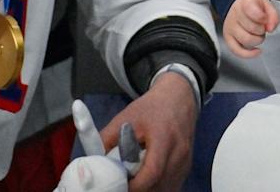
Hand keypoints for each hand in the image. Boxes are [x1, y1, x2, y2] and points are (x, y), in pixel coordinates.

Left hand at [100, 72, 196, 191]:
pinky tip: (147, 180)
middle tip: (123, 185)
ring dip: (149, 189)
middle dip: (140, 189)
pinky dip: (158, 187)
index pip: (152, 171)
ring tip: (134, 181)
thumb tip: (92, 161)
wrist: (179, 97)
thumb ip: (106, 139)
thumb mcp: (126, 118)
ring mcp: (185, 161)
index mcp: (164, 137)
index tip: (119, 185)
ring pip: (166, 188)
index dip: (135, 185)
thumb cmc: (152, 107)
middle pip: (159, 184)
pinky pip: (172, 186)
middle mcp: (179, 151)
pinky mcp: (186, 166)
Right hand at [223, 0, 279, 57]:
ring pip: (247, 40)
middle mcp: (234, 15)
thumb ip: (273, 15)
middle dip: (262, 29)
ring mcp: (229, 27)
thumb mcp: (266, 5)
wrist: (240, 7)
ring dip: (258, 39)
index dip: (264, 18)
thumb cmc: (254, 6)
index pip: (254, 13)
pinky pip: (237, 51)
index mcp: (245, 3)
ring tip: (257, 33)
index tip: (265, 17)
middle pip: (253, 29)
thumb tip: (271, 29)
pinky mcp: (228, 38)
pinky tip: (257, 51)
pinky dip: (249, 54)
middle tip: (262, 25)